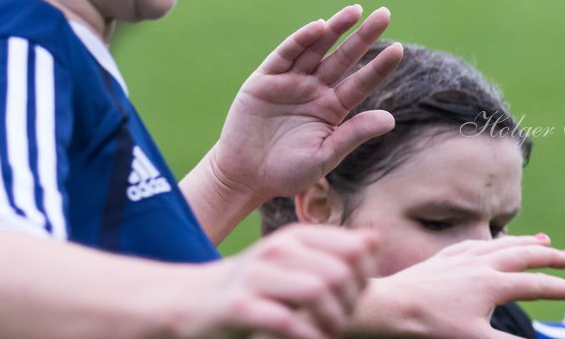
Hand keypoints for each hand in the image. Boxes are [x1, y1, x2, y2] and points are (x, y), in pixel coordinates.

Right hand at [178, 225, 376, 338]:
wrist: (191, 300)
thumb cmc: (252, 286)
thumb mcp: (292, 261)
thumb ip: (333, 250)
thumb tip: (373, 239)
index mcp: (294, 237)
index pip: (353, 248)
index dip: (365, 278)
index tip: (355, 299)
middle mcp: (276, 249)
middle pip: (338, 272)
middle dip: (350, 305)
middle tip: (340, 322)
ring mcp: (257, 276)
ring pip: (316, 291)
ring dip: (332, 321)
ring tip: (329, 334)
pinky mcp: (240, 305)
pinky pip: (286, 321)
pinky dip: (308, 337)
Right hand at [206, 6, 403, 207]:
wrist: (245, 176)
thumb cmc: (287, 172)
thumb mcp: (325, 156)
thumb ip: (353, 134)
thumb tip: (391, 119)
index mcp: (332, 109)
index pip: (361, 83)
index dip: (379, 66)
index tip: (399, 50)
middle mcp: (315, 90)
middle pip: (344, 57)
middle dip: (363, 36)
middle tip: (384, 14)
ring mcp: (291, 82)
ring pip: (317, 48)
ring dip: (335, 28)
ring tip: (355, 11)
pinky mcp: (266, 79)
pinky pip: (286, 54)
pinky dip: (301, 39)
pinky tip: (318, 27)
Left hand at [362, 234, 564, 338]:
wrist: (392, 307)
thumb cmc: (431, 326)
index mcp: (492, 284)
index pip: (537, 285)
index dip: (564, 289)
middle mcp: (479, 264)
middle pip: (522, 255)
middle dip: (548, 257)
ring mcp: (460, 258)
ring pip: (499, 245)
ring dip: (523, 242)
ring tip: (542, 240)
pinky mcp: (442, 259)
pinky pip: (473, 245)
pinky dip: (490, 243)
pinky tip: (491, 244)